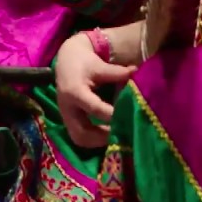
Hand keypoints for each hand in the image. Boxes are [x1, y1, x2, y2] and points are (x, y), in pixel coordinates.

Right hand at [55, 33, 135, 148]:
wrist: (66, 60)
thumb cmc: (83, 62)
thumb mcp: (99, 65)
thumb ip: (116, 72)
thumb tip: (135, 71)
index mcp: (75, 92)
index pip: (94, 108)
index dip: (111, 115)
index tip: (127, 117)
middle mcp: (67, 107)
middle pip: (82, 132)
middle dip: (102, 137)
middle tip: (120, 134)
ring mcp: (65, 115)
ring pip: (79, 137)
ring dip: (97, 141)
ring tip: (114, 136)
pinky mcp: (67, 119)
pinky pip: (78, 135)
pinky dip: (92, 139)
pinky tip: (106, 134)